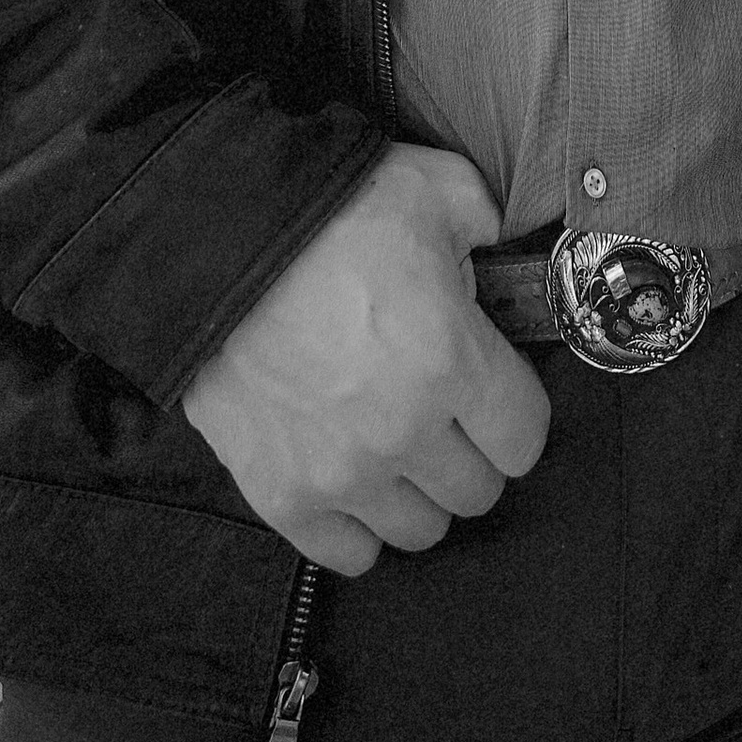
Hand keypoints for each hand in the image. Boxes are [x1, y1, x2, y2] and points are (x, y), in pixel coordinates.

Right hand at [181, 143, 550, 575]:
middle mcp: (405, 432)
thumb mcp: (436, 187)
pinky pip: (349, 555)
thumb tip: (499, 252)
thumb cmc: (330, 211)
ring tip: (400, 449)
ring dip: (419, 493)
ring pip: (421, 530)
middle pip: (477, 491)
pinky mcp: (282, 497)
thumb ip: (487, 225)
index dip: (516, 414)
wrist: (217, 242)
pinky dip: (359, 526)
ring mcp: (342, 474)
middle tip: (448, 416)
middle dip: (472, 452)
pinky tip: (354, 481)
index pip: (524, 436)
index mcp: (452, 360)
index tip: (497, 396)